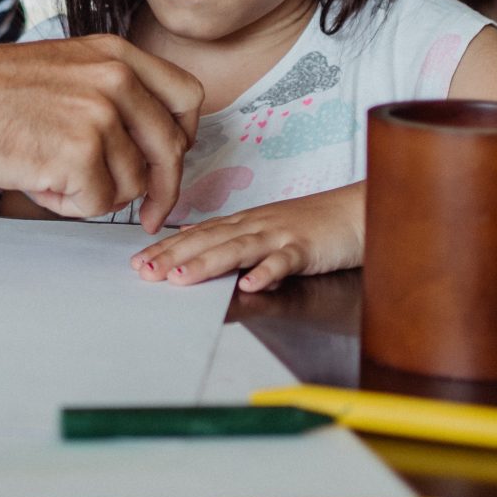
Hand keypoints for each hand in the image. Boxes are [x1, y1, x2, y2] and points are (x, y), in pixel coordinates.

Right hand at [0, 35, 203, 232]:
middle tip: (149, 215)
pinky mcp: (78, 153)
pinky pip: (96, 204)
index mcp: (115, 53)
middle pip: (171, 148)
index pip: (186, 98)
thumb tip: (144, 152)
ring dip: (93, 193)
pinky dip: (65, 203)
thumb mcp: (62, 70)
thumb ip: (108, 96)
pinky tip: (32, 178)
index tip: (166, 165)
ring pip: (131, 184)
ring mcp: (99, 115)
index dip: (181, 139)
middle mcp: (116, 78)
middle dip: (162, 189)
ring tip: (44, 169)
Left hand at [130, 186, 364, 291]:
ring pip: (238, 248)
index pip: (198, 234)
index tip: (138, 262)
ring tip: (180, 278)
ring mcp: (281, 235)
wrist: (357, 211)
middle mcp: (256, 224)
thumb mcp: (268, 228)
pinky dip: (267, 272)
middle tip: (144, 272)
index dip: (167, 248)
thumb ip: (233, 236)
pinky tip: (250, 285)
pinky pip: (285, 261)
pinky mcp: (307, 248)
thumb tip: (193, 240)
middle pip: (209, 239)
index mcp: (245, 222)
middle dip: (174, 256)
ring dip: (208, 262)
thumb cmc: (314, 224)